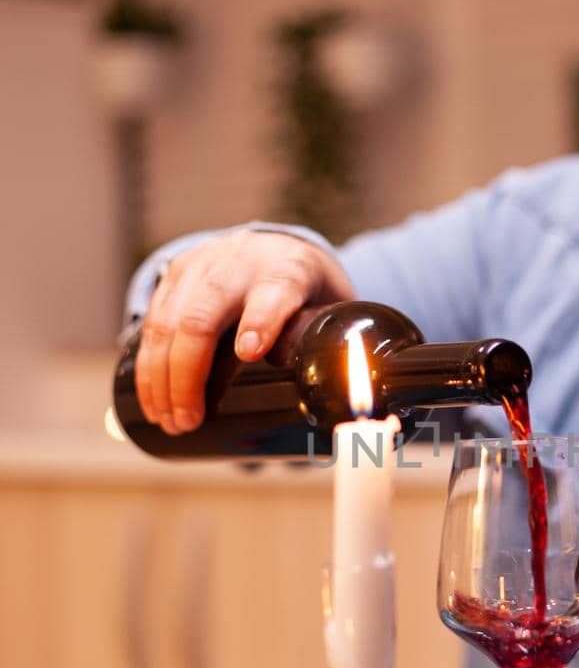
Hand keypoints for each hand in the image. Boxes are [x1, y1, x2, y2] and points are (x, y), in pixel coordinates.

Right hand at [134, 230, 353, 433]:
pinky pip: (152, 322)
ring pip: (168, 321)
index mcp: (288, 268)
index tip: (250, 353)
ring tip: (172, 422)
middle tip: (190, 419)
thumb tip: (341, 412)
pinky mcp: (173, 274)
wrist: (276, 246)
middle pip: (203, 314)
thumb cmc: (308, 293)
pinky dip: (149, 368)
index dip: (261, 320)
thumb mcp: (330, 310)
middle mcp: (239, 262)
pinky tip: (153, 401)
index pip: (275, 290)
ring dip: (163, 379)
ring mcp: (201, 265)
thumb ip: (331, 347)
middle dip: (189, 373)